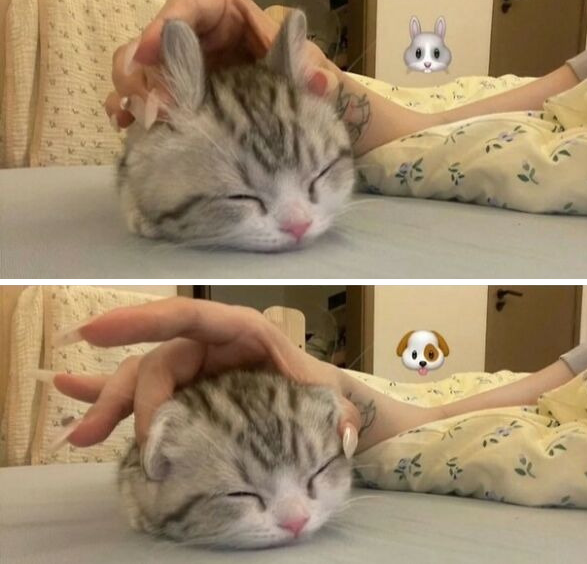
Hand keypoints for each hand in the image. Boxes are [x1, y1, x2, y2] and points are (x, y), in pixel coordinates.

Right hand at [51, 297, 359, 452]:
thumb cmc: (322, 394)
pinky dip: (108, 399)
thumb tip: (343, 429)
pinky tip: (76, 407)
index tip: (98, 331)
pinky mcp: (185, 397)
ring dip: (107, 405)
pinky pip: (141, 397)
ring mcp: (194, 372)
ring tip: (79, 436)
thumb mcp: (330, 397)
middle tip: (102, 434)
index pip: (190, 317)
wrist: (320, 409)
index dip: (145, 319)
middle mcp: (210, 347)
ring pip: (142, 380)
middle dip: (127, 395)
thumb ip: (339, 411)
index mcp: (243, 332)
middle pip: (158, 360)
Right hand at [106, 0, 336, 128]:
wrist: (286, 105)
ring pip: (134, 65)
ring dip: (133, 92)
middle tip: (156, 105)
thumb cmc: (291, 68)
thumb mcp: (303, 65)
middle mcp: (189, 30)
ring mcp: (171, 60)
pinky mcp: (163, 88)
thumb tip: (319, 82)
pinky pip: (133, 93)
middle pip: (149, 38)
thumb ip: (310, 70)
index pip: (186, 5)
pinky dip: (128, 108)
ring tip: (146, 120)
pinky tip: (128, 126)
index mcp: (220, 8)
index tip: (149, 53)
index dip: (162, 26)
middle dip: (146, 71)